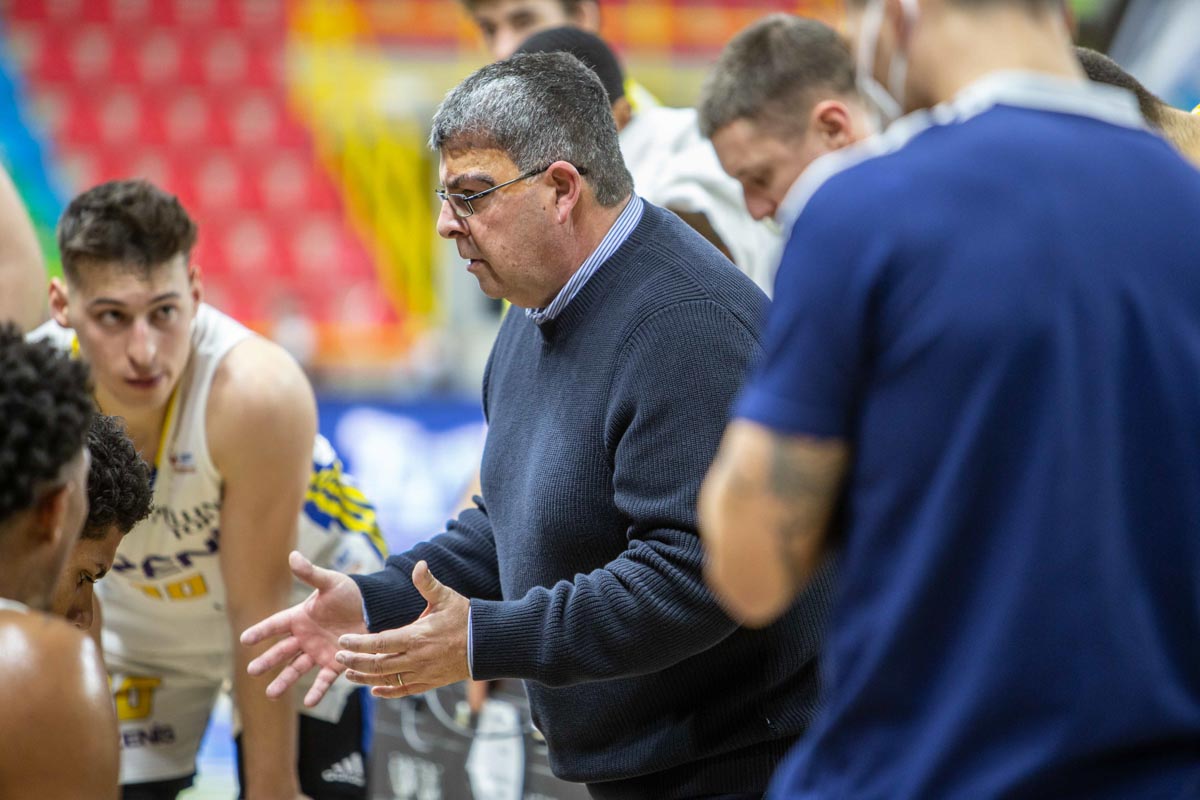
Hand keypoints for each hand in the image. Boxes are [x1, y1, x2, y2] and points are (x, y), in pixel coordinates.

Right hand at [240, 551, 367, 706]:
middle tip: (251, 671)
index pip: (276, 625)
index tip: (245, 639)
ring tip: (271, 694)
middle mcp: (306, 637)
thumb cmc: (350, 593)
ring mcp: (319, 651)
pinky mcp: (335, 662)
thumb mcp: (330, 583)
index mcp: (301, 617)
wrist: (375, 608)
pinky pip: (324, 679)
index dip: (261, 631)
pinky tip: (309, 703)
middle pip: (281, 651)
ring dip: (284, 681)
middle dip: (267, 661)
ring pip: (297, 668)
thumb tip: (293, 555)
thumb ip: (310, 574)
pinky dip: (317, 690)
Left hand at [335, 561, 470, 697]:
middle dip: (355, 662)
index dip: (359, 643)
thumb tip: (419, 564)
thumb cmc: (465, 618)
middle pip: (378, 664)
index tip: (343, 640)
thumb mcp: (446, 597)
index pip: (379, 642)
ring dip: (365, 678)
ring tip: (349, 675)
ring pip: (387, 680)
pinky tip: (375, 689)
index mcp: (416, 636)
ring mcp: (422, 673)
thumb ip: (428, 583)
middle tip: (339, 658)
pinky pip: (404, 690)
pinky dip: (387, 691)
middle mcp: (416, 658)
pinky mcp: (430, 682)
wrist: (486, 643)